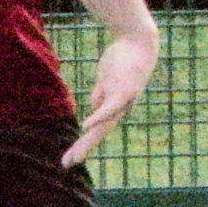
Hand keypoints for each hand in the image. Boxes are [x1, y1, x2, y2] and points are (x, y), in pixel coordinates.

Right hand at [62, 29, 159, 166]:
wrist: (140, 42)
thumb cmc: (124, 59)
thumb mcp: (108, 79)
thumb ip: (101, 93)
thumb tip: (94, 104)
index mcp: (117, 109)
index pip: (98, 130)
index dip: (85, 143)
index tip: (72, 157)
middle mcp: (121, 110)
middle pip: (99, 134)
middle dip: (82, 150)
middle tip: (67, 165)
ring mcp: (122, 102)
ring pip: (101, 127)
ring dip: (86, 143)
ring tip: (73, 158)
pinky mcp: (123, 91)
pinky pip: (108, 107)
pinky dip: (97, 117)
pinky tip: (85, 127)